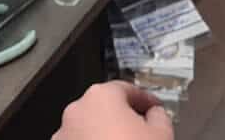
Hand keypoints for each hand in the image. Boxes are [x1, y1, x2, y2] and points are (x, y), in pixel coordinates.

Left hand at [52, 81, 173, 139]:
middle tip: (141, 134)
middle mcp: (77, 112)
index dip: (144, 100)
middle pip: (105, 109)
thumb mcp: (161, 135)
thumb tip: (155, 114)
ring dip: (104, 138)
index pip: (127, 90)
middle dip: (122, 119)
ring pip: (89, 131)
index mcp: (101, 97)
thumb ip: (159, 115)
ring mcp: (63, 138)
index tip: (153, 109)